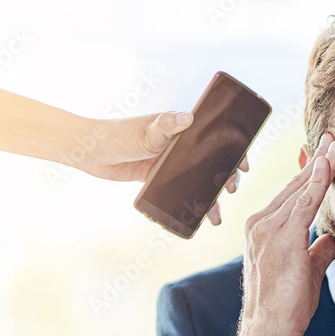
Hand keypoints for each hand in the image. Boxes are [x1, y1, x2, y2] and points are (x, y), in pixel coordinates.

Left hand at [73, 111, 248, 225]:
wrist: (90, 153)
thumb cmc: (117, 135)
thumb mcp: (145, 131)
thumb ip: (166, 125)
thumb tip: (189, 117)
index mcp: (181, 130)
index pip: (215, 138)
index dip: (234, 151)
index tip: (244, 165)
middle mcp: (179, 145)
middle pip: (212, 163)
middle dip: (225, 179)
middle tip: (229, 191)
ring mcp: (170, 163)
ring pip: (198, 182)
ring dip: (209, 199)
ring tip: (215, 217)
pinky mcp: (158, 178)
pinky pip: (180, 192)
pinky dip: (190, 205)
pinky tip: (196, 218)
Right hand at [235, 133, 334, 335]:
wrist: (270, 330)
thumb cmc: (287, 306)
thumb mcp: (306, 272)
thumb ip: (317, 251)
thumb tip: (332, 240)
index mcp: (264, 229)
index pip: (292, 194)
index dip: (311, 173)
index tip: (326, 153)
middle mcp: (260, 224)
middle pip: (294, 185)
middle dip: (315, 160)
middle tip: (333, 136)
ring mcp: (266, 229)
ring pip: (299, 189)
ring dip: (319, 164)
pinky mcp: (280, 239)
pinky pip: (303, 203)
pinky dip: (316, 181)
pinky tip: (328, 163)